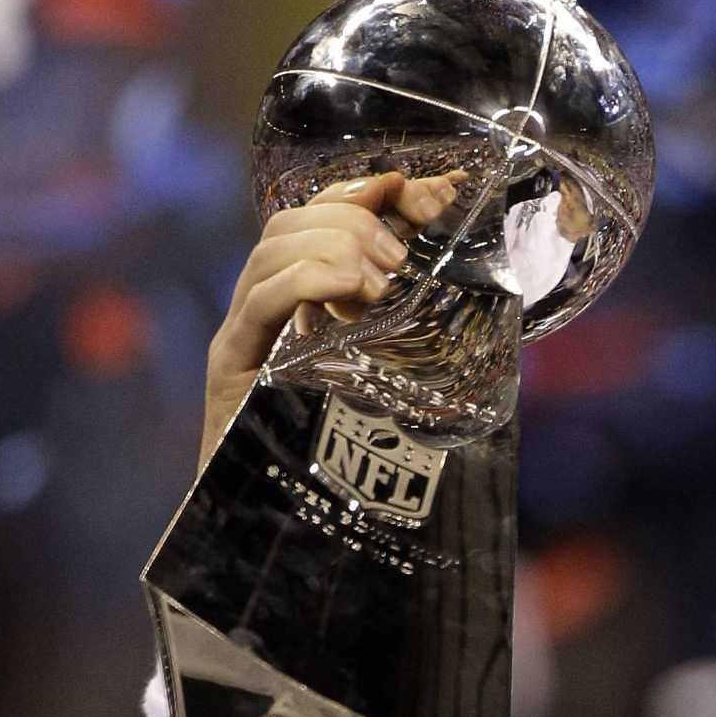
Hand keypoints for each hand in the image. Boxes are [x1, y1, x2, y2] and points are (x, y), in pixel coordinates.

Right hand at [199, 168, 466, 469]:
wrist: (288, 528)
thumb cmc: (348, 463)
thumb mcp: (397, 386)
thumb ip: (419, 341)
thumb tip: (483, 303)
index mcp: (303, 304)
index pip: (320, 217)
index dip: (365, 193)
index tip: (420, 188)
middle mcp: (266, 308)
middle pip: (293, 222)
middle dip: (355, 223)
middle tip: (401, 262)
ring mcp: (245, 333)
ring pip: (274, 249)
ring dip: (337, 246)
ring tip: (382, 280)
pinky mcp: (232, 365)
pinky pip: (261, 299)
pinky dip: (307, 278)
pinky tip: (349, 287)